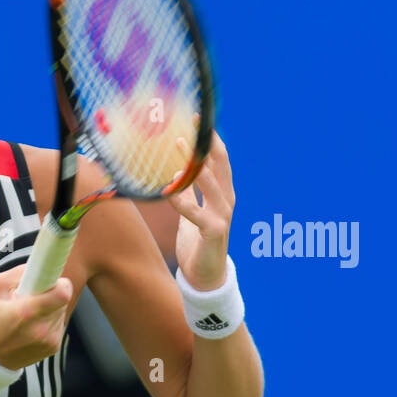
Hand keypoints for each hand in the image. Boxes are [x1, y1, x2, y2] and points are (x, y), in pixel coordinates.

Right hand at [0, 266, 73, 369]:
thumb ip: (20, 273)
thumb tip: (42, 266)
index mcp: (26, 312)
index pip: (62, 293)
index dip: (60, 283)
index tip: (53, 281)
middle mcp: (41, 329)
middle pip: (63, 300)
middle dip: (50, 294)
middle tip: (31, 299)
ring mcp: (49, 340)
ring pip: (61, 311)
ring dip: (50, 308)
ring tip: (29, 315)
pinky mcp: (53, 347)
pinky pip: (59, 324)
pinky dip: (49, 321)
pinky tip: (32, 327)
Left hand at [166, 120, 235, 291]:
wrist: (205, 276)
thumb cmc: (198, 242)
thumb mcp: (192, 212)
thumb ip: (189, 194)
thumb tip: (177, 174)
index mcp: (223, 193)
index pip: (219, 159)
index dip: (210, 139)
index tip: (197, 119)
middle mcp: (227, 200)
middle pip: (218, 164)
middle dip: (205, 142)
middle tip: (191, 123)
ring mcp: (223, 215)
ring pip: (210, 183)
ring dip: (194, 164)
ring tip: (178, 145)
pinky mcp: (213, 231)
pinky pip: (195, 212)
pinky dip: (181, 200)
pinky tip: (168, 190)